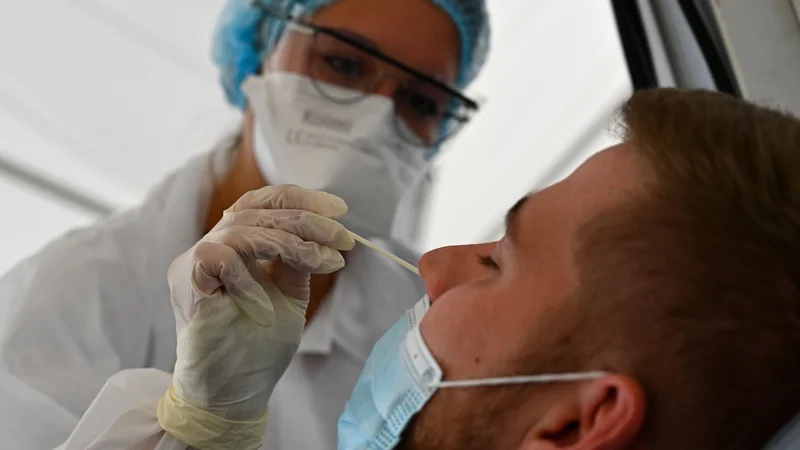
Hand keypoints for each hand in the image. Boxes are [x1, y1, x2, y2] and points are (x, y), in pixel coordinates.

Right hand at [158, 185, 353, 448]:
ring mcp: (194, 263)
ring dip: (291, 244)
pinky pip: (219, 257)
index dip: (300, 199)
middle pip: (255, 210)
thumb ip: (298, 261)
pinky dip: (249, 279)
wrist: (232, 394)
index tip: (341, 210)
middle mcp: (211, 247)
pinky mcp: (186, 284)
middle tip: (343, 239)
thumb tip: (328, 229)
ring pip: (242, 228)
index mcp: (234, 245)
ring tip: (322, 263)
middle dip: (307, 221)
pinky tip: (266, 306)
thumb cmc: (258, 348)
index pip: (261, 203)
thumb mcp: (289, 295)